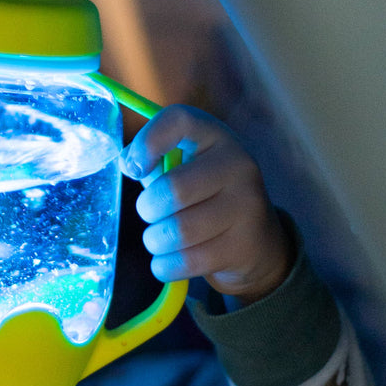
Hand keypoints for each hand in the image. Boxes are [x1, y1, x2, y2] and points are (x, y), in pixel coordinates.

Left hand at [119, 105, 291, 303]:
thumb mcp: (185, 168)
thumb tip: (128, 163)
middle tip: (151, 213)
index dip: (147, 142)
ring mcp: (247, 206)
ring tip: (159, 238)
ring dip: (155, 241)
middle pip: (172, 189)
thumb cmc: (204, 196)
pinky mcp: (244, 245)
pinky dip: (165, 266)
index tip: (134, 168)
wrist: (256, 240)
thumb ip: (154, 161)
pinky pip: (187, 261)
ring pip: (178, 231)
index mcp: (216, 136)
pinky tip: (167, 260)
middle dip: (148, 209)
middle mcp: (238, 165)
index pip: (179, 120)